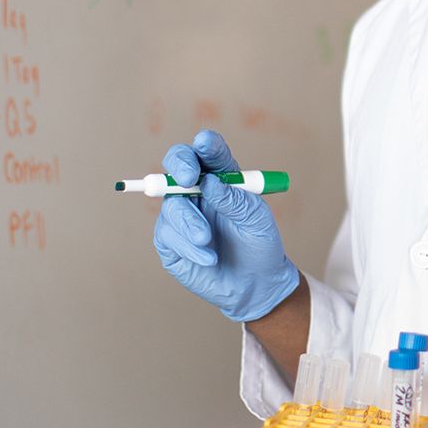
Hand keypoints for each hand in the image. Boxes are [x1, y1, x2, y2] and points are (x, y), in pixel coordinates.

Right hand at [153, 129, 298, 322]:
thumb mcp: (256, 219)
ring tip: (207, 240)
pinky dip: (188, 247)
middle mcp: (198, 189)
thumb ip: (235, 200)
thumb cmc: (259, 244)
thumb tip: (208, 183)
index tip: (205, 143)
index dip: (206, 145)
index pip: (211, 153)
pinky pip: (168, 234)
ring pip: (172, 204)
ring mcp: (182, 213)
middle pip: (178, 163)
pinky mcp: (170, 240)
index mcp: (223, 177)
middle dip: (180, 165)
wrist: (253, 284)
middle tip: (188, 178)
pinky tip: (209, 258)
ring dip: (189, 222)